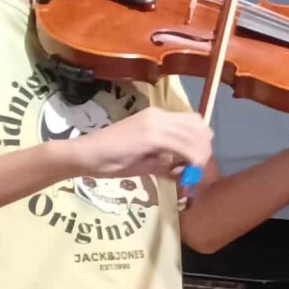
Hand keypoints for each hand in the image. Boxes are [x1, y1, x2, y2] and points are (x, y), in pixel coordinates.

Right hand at [66, 106, 212, 179]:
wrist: (85, 155)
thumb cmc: (111, 159)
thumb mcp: (147, 160)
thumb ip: (167, 162)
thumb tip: (186, 170)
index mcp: (158, 117)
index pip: (194, 122)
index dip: (201, 141)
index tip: (196, 161)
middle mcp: (158, 115)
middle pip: (199, 126)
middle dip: (204, 149)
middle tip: (196, 168)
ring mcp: (154, 123)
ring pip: (194, 135)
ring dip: (198, 156)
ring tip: (189, 172)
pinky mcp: (149, 135)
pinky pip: (181, 145)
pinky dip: (189, 159)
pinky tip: (183, 172)